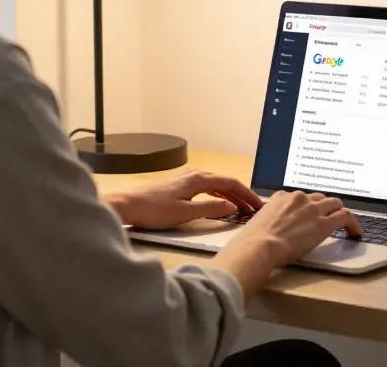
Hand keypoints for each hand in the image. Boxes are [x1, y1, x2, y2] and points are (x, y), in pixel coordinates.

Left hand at [104, 169, 262, 229]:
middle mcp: (195, 174)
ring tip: (241, 207)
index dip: (247, 194)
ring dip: (230, 195)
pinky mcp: (180, 184)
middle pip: (225, 182)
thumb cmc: (155, 210)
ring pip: (216, 184)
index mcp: (199, 179)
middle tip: (254, 208)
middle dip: (242, 194)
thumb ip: (211, 209)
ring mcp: (187, 178)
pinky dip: (218, 194)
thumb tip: (232, 207)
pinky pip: (207, 186)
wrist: (128, 205)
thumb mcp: (186, 213)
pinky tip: (220, 203)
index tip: (258, 206)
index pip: (231, 183)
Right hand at [212, 191, 361, 297]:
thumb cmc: (253, 240)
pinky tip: (355, 233)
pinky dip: (352, 224)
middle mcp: (299, 198)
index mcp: (281, 197)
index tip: (309, 215)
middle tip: (327, 219)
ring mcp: (312, 209)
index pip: (300, 198)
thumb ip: (269, 220)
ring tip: (345, 225)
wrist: (260, 245)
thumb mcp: (259, 222)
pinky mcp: (324, 223)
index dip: (307, 207)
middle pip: (319, 198)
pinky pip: (345, 216)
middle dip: (324, 208)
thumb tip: (269, 230)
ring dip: (339, 213)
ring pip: (335, 204)